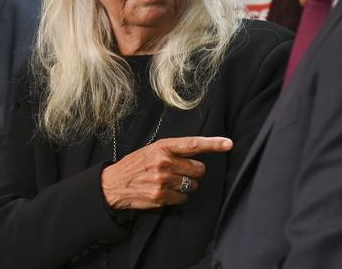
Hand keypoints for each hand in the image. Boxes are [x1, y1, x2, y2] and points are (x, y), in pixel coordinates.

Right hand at [101, 136, 232, 210]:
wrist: (113, 184)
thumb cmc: (136, 164)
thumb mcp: (152, 150)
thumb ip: (174, 151)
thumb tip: (197, 155)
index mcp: (163, 147)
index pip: (193, 144)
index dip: (213, 144)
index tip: (228, 143)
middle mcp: (164, 162)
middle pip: (198, 169)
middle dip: (193, 172)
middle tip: (180, 171)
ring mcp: (162, 180)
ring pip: (192, 185)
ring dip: (186, 185)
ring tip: (170, 182)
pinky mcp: (161, 197)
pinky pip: (183, 198)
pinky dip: (178, 196)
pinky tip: (165, 192)